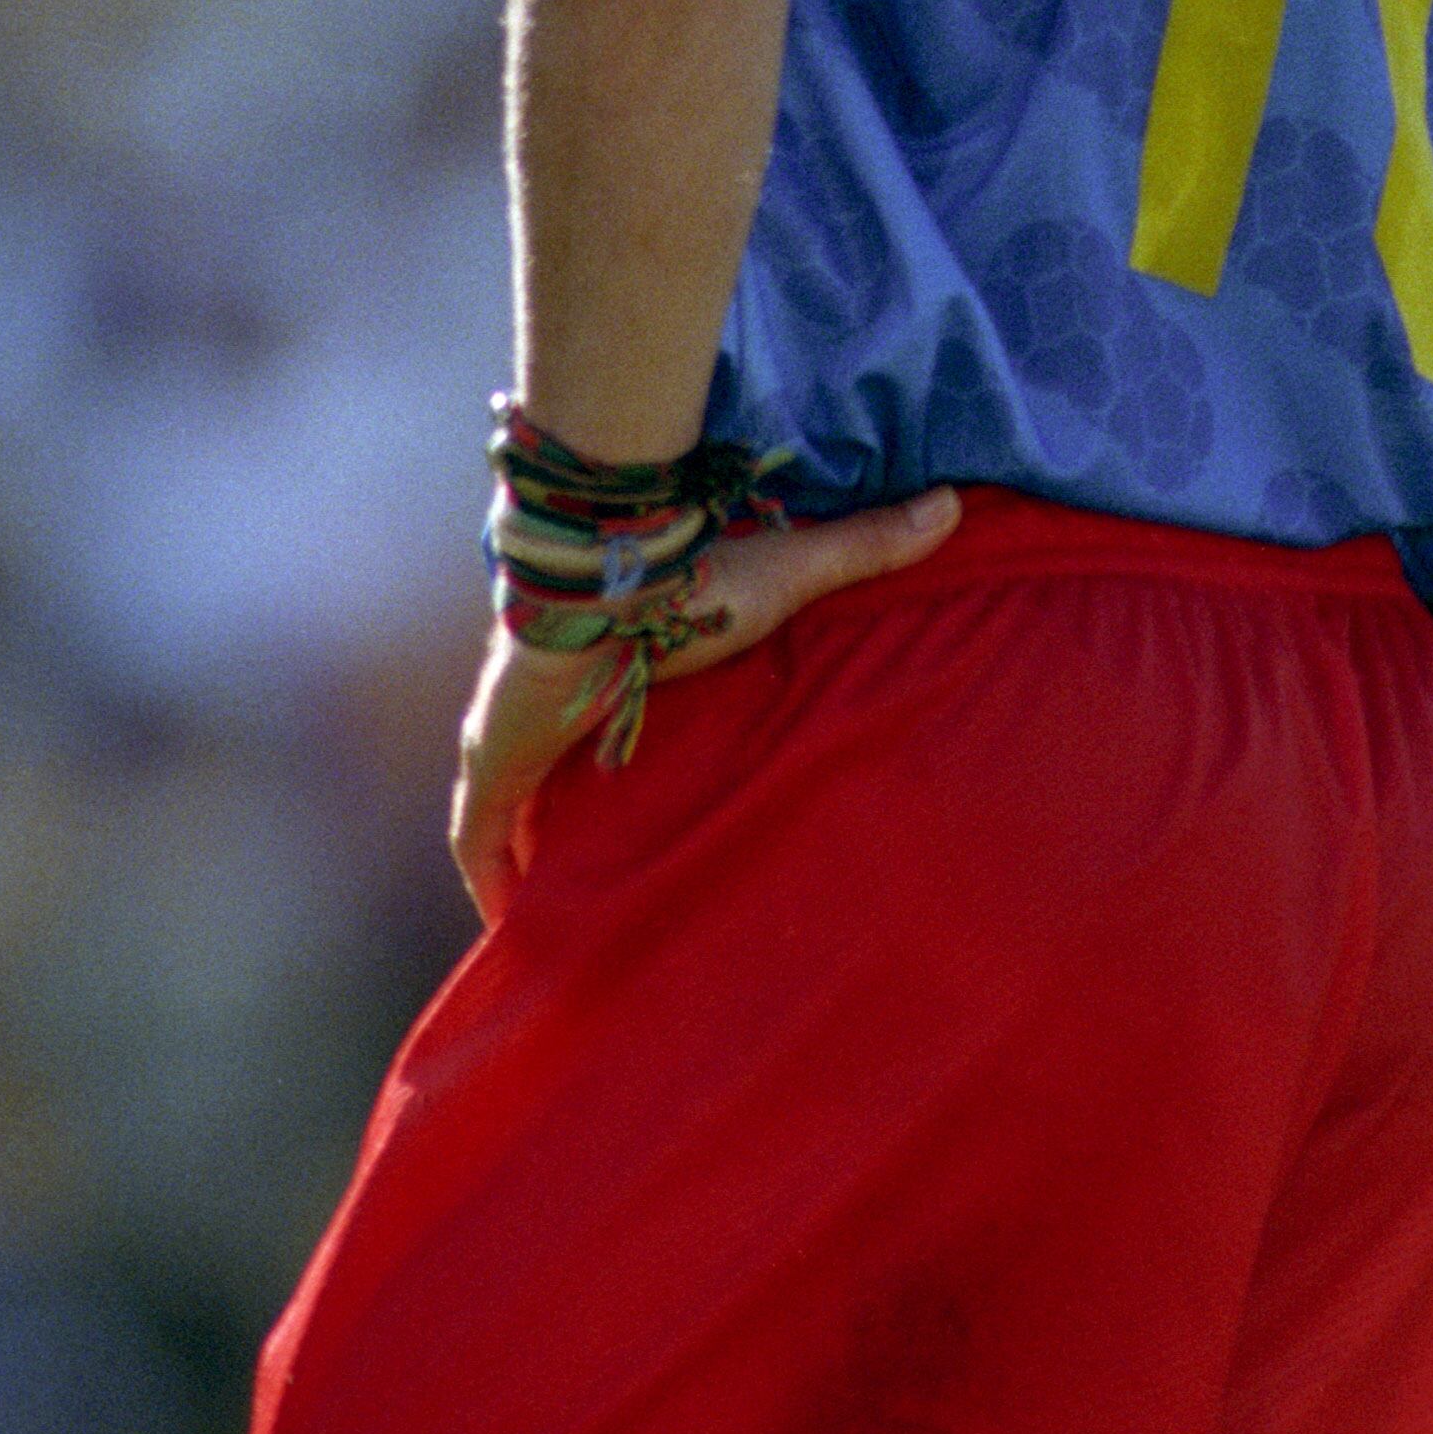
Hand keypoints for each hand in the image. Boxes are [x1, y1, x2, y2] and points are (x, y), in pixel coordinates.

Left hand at [450, 485, 960, 920]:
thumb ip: (864, 548)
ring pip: (515, 815)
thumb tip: (953, 505)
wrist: (602, 579)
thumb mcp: (789, 576)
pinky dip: (490, 880)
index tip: (656, 809)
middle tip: (618, 887)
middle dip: (576, 826)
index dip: (628, 767)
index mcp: (616, 670)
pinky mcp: (490, 764)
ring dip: (532, 859)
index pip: (615, 728)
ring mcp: (514, 738)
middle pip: (559, 779)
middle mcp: (557, 707)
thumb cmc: (686, 579)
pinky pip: (478, 839)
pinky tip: (511, 928)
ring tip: (568, 925)